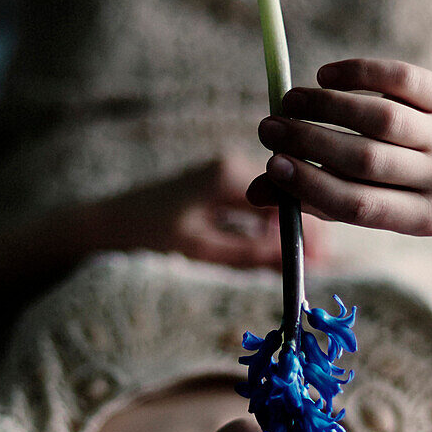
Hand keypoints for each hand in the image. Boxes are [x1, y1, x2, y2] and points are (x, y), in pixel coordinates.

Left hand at [97, 152, 329, 268]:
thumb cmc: (148, 235)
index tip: (325, 258)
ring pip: (270, 204)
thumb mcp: (202, 249)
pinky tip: (271, 251)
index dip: (308, 230)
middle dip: (301, 231)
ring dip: (283, 232)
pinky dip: (264, 228)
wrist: (106, 224)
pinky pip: (252, 207)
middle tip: (321, 266)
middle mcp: (230, 165)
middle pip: (283, 198)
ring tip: (301, 264)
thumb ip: (248, 253)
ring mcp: (223, 173)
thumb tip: (292, 262)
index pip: (285, 199)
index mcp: (229, 174)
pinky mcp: (215, 185)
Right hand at [246, 59, 431, 236]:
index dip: (311, 186)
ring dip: (325, 107)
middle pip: (367, 161)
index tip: (271, 166)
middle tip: (268, 129)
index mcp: (424, 219)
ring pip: (379, 119)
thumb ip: (307, 196)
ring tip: (288, 101)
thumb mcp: (354, 194)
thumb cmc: (388, 178)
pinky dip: (357, 75)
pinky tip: (325, 77)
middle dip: (309, 143)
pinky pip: (398, 79)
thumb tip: (255, 195)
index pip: (358, 207)